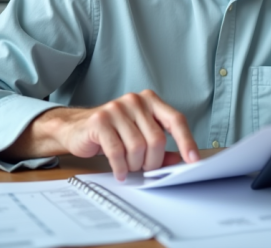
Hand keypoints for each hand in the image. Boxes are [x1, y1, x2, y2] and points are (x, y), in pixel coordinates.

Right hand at [2, 90, 199, 180]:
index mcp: (150, 101)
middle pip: (156, 139)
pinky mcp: (100, 121)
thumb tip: (180, 161)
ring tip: (128, 167)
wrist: (76, 128)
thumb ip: (161, 148)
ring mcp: (116, 108)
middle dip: (152, 162)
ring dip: (135, 165)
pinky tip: (119, 171)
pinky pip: (118, 152)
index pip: (176, 119)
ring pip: (138, 147)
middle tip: (144, 169)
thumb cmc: (113, 132)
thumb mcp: (139, 136)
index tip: (194, 159)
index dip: (186, 141)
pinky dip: (121, 167)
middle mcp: (135, 100)